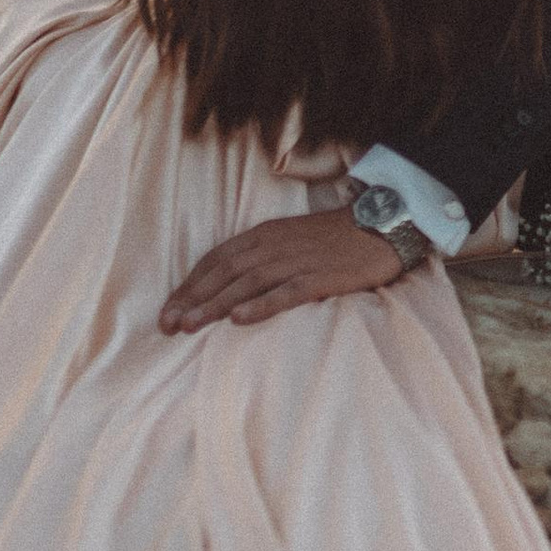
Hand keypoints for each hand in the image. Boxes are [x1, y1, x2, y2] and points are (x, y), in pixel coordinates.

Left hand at [160, 209, 409, 332]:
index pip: (216, 259)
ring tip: (190, 325)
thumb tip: (228, 287)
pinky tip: (240, 320)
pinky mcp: (321, 277)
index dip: (189, 285)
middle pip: (224, 272)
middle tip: (167, 325)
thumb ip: (260, 257)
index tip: (167, 311)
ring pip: (247, 283)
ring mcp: (297, 261)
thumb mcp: (289, 239)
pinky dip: (261, 305)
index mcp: (263, 235)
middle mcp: (274, 246)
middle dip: (192, 298)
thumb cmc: (334, 238)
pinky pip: (287, 292)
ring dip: (215, 304)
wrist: (383, 225)